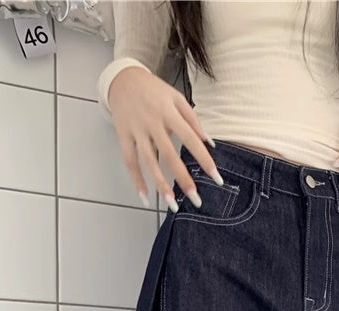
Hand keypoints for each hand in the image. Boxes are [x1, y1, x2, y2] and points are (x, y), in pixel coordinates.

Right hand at [108, 67, 222, 210]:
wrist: (122, 78)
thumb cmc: (154, 90)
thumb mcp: (177, 98)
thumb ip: (194, 120)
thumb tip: (210, 143)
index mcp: (168, 112)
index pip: (190, 139)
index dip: (204, 159)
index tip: (216, 178)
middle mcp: (152, 122)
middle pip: (169, 155)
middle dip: (183, 179)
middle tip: (196, 200)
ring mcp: (136, 130)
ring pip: (148, 162)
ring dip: (160, 185)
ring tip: (172, 204)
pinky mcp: (123, 135)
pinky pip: (129, 161)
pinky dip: (136, 180)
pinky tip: (146, 197)